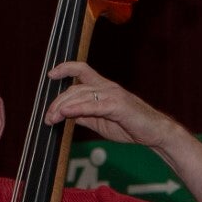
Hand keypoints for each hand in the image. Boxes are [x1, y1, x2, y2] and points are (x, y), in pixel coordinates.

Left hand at [45, 61, 177, 151]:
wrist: (154, 133)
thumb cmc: (129, 126)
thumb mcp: (99, 121)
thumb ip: (84, 115)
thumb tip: (67, 114)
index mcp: (103, 88)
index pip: (83, 71)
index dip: (66, 68)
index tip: (51, 74)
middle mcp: (107, 88)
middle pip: (76, 88)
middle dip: (57, 102)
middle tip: (47, 117)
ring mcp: (113, 95)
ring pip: (82, 96)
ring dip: (63, 107)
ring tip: (51, 118)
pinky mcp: (118, 106)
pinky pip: (93, 106)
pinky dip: (77, 108)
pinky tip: (65, 112)